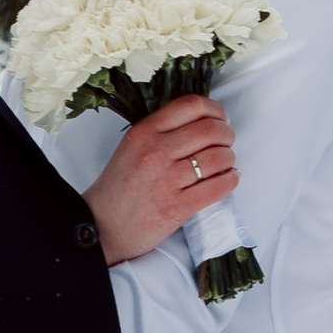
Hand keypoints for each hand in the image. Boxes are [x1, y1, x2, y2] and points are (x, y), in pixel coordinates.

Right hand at [85, 98, 238, 265]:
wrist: (102, 226)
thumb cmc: (119, 189)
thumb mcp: (132, 147)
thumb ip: (162, 131)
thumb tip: (202, 122)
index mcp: (144, 132)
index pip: (191, 106)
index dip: (214, 110)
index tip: (219, 118)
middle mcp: (155, 152)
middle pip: (210, 130)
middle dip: (226, 135)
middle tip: (225, 142)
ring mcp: (166, 180)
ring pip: (218, 157)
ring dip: (229, 159)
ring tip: (224, 164)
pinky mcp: (177, 207)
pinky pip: (217, 187)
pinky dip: (230, 180)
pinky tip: (226, 179)